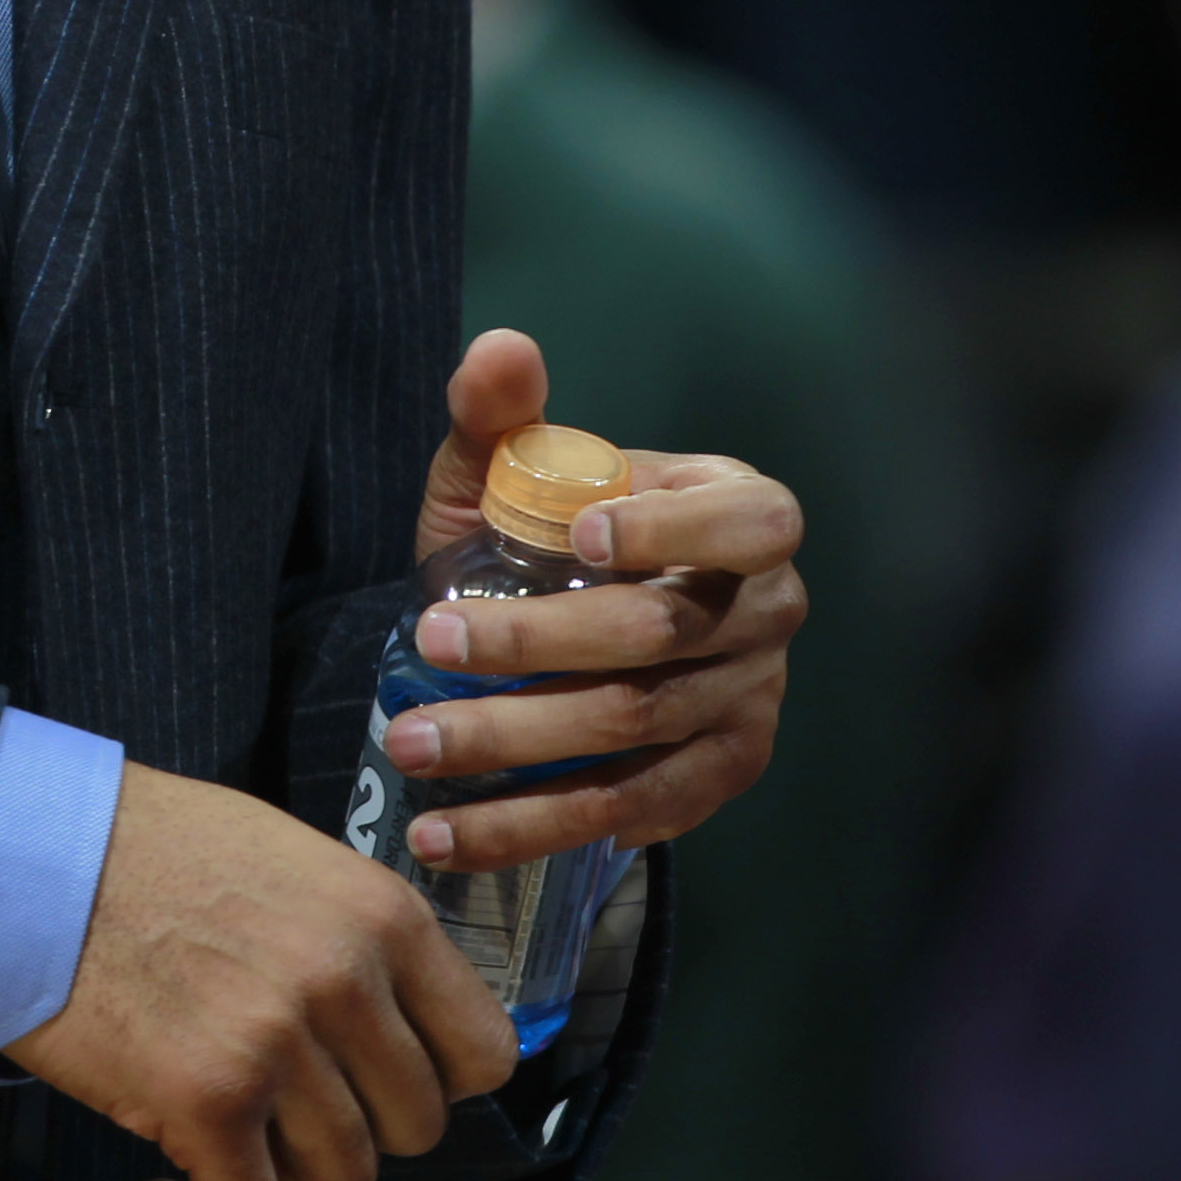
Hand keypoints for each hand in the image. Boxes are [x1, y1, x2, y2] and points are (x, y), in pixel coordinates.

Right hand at [4, 763, 514, 1180]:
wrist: (29, 850)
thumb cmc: (145, 849)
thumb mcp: (290, 859)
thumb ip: (357, 942)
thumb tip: (399, 1028)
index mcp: (381, 915)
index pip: (486, 1053)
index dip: (435, 1082)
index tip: (383, 1083)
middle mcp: (346, 979)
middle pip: (414, 1126)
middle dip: (351, 1126)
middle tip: (286, 1106)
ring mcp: (279, 1043)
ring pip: (343, 1176)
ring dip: (282, 1168)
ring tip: (225, 1130)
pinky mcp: (209, 1101)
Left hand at [386, 329, 802, 870]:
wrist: (566, 629)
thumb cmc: (550, 533)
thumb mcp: (515, 473)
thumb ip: (502, 415)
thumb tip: (500, 350)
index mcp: (744, 514)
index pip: (747, 524)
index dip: (673, 532)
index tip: (580, 537)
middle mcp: (767, 610)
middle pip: (658, 636)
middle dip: (535, 645)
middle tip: (428, 640)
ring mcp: (750, 700)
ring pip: (633, 732)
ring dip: (515, 746)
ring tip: (413, 747)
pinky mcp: (719, 776)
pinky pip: (634, 811)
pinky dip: (539, 824)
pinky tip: (458, 829)